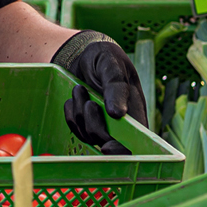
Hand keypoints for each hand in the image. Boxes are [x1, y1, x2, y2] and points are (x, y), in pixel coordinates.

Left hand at [54, 30, 145, 154]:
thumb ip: (116, 86)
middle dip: (93, 127)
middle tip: (89, 103)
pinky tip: (74, 97)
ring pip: (88, 135)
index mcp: (135, 110)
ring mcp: (102, 124)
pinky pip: (75, 128)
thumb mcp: (111, 64)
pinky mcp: (85, 122)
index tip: (106, 147)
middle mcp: (121, 122)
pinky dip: (70, 113)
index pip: (135, 141)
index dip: (122, 151)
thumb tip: (119, 114)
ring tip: (80, 89)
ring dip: (79, 113)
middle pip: (108, 143)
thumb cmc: (104, 57)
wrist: (82, 54)